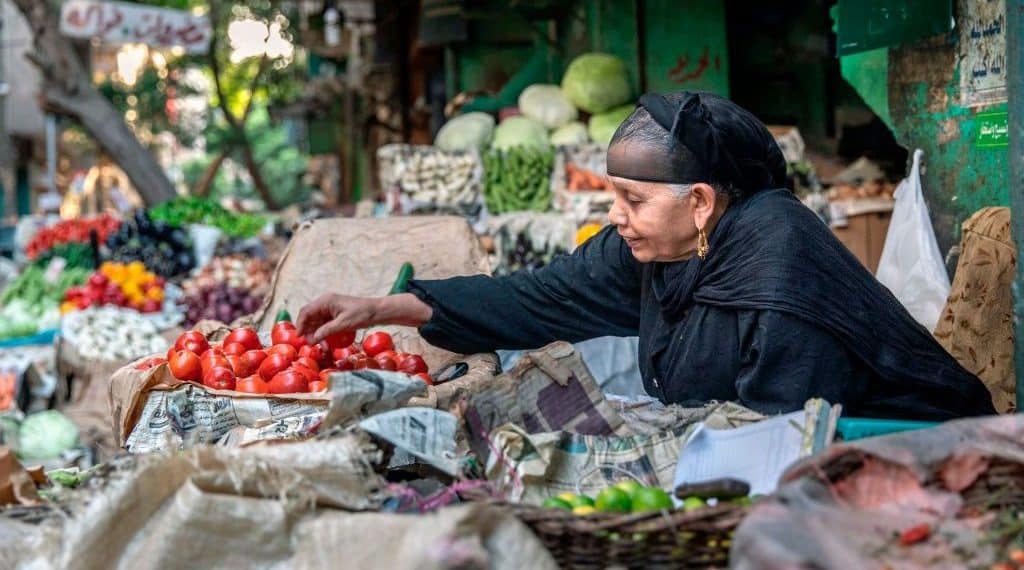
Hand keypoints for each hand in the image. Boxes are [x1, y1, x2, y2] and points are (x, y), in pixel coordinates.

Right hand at [296, 293, 432, 343]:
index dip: (300, 324)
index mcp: (325, 301)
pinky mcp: (336, 315)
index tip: (300, 337)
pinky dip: (325, 334)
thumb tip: (312, 339)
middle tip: (313, 345)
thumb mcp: (343, 324)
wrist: (378, 311)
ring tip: (323, 347)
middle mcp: (325, 303)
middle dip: (309, 332)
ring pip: (317, 323)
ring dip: (318, 335)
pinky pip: (325, 325)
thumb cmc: (362, 314)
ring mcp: (330, 309)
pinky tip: (328, 344)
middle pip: (310, 318)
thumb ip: (326, 331)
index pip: (306, 311)